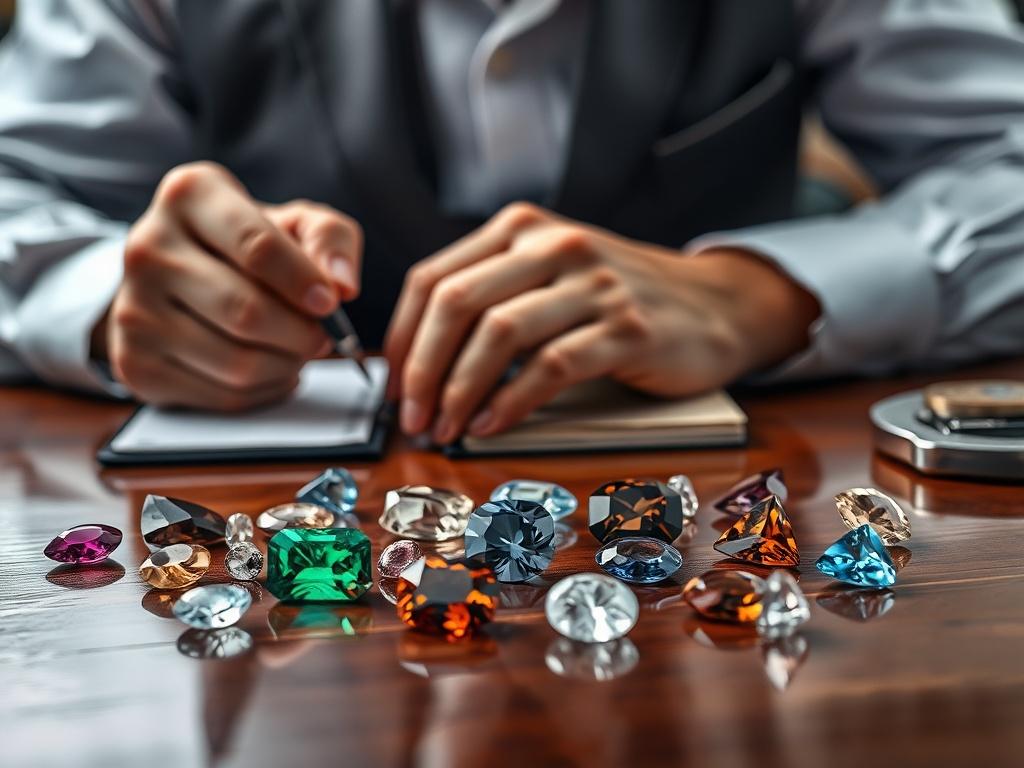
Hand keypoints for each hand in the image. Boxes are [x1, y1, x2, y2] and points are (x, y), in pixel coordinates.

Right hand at [95, 162, 362, 409]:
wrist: (178, 278)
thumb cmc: (248, 245)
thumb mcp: (295, 223)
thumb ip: (331, 240)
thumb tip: (342, 285)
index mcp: (190, 196)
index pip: (256, 246)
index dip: (303, 282)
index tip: (330, 303)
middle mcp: (148, 247)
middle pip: (245, 312)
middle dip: (301, 334)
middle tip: (322, 336)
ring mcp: (133, 308)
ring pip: (236, 362)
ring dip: (286, 365)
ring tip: (298, 351)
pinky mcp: (136, 362)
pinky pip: (221, 394)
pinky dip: (264, 390)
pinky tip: (272, 369)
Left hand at [384, 203, 817, 441]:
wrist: (713, 304)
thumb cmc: (616, 299)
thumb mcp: (549, 276)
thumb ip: (491, 296)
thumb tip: (417, 358)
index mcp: (521, 229)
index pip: (433, 277)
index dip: (401, 338)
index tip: (392, 384)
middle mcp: (553, 245)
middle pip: (456, 303)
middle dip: (421, 369)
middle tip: (412, 418)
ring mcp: (593, 283)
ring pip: (498, 334)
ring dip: (459, 391)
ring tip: (447, 428)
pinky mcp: (627, 327)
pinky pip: (550, 367)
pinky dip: (511, 403)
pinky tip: (493, 426)